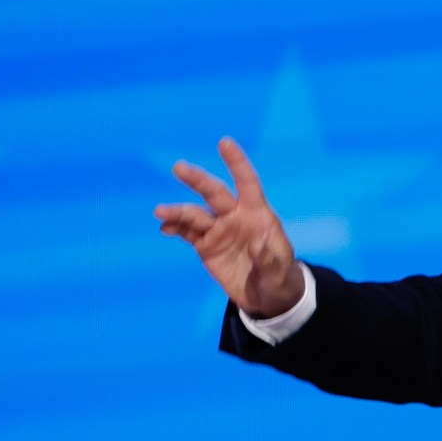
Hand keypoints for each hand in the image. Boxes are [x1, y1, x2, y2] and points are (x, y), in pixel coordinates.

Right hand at [155, 137, 306, 319]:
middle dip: (197, 180)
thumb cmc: (280, 278)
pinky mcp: (205, 246)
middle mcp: (235, 217)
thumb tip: (259, 244)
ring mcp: (218, 230)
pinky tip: (164, 228)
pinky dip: (174, 228)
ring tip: (161, 212)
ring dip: (178, 211)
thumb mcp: (280, 271)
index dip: (237, 164)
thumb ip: (270, 258)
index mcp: (258, 215)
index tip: (224, 142)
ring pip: (195, 214)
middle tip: (179, 168)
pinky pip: (186, 232)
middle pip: (214, 193)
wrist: (267, 298)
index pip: (248, 183)